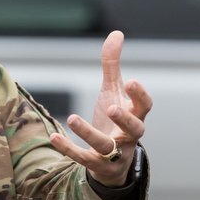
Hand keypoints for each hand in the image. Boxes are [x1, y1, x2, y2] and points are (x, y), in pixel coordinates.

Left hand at [50, 30, 152, 186]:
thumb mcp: (113, 91)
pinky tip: (54, 137)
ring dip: (89, 133)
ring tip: (72, 118)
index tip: (131, 81)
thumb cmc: (114, 121)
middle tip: (112, 107)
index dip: (139, 96)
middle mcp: (129, 136)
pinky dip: (69, 149)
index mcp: (136, 116)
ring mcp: (114, 153)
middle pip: (134, 129)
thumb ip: (113, 65)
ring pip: (106, 146)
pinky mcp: (97, 165)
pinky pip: (83, 159)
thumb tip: (116, 33)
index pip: (145, 106)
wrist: (112, 162)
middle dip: (124, 119)